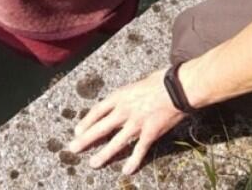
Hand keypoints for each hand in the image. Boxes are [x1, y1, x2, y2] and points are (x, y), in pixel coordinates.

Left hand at [67, 69, 186, 174]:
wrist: (178, 88)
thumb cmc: (160, 81)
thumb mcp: (136, 84)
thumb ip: (127, 96)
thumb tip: (121, 103)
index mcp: (120, 96)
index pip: (97, 110)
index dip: (86, 121)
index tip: (77, 130)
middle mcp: (124, 111)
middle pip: (100, 127)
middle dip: (86, 139)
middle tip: (73, 148)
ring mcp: (136, 123)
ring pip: (116, 142)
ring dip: (104, 154)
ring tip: (93, 163)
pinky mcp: (150, 133)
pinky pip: (139, 150)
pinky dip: (133, 161)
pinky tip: (126, 170)